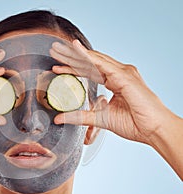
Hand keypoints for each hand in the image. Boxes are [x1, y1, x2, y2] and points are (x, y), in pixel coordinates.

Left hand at [50, 39, 172, 145]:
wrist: (153, 130)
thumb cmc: (134, 124)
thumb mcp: (100, 118)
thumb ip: (80, 116)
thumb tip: (59, 118)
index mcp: (115, 82)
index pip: (89, 71)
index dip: (72, 69)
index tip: (57, 68)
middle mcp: (119, 74)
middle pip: (90, 62)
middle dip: (70, 57)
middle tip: (54, 51)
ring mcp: (122, 73)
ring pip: (93, 60)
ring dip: (75, 54)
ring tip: (59, 49)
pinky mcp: (124, 76)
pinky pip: (102, 63)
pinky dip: (87, 55)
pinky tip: (75, 49)